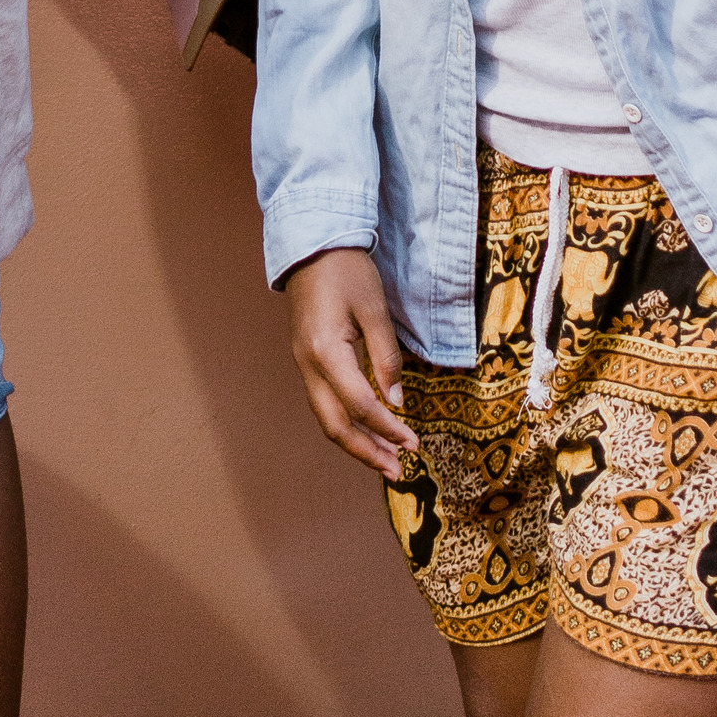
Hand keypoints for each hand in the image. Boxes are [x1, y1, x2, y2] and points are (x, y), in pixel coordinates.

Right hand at [285, 248, 416, 475]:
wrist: (311, 245)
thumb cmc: (346, 271)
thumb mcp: (374, 309)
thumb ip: (385, 357)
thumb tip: (396, 402)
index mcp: (326, 353)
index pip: (360, 405)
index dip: (387, 428)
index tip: (412, 444)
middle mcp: (308, 366)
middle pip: (334, 425)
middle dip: (366, 452)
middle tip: (396, 471)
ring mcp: (303, 364)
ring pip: (326, 417)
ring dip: (356, 442)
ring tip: (385, 459)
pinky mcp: (307, 360)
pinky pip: (324, 402)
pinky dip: (346, 421)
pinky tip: (367, 428)